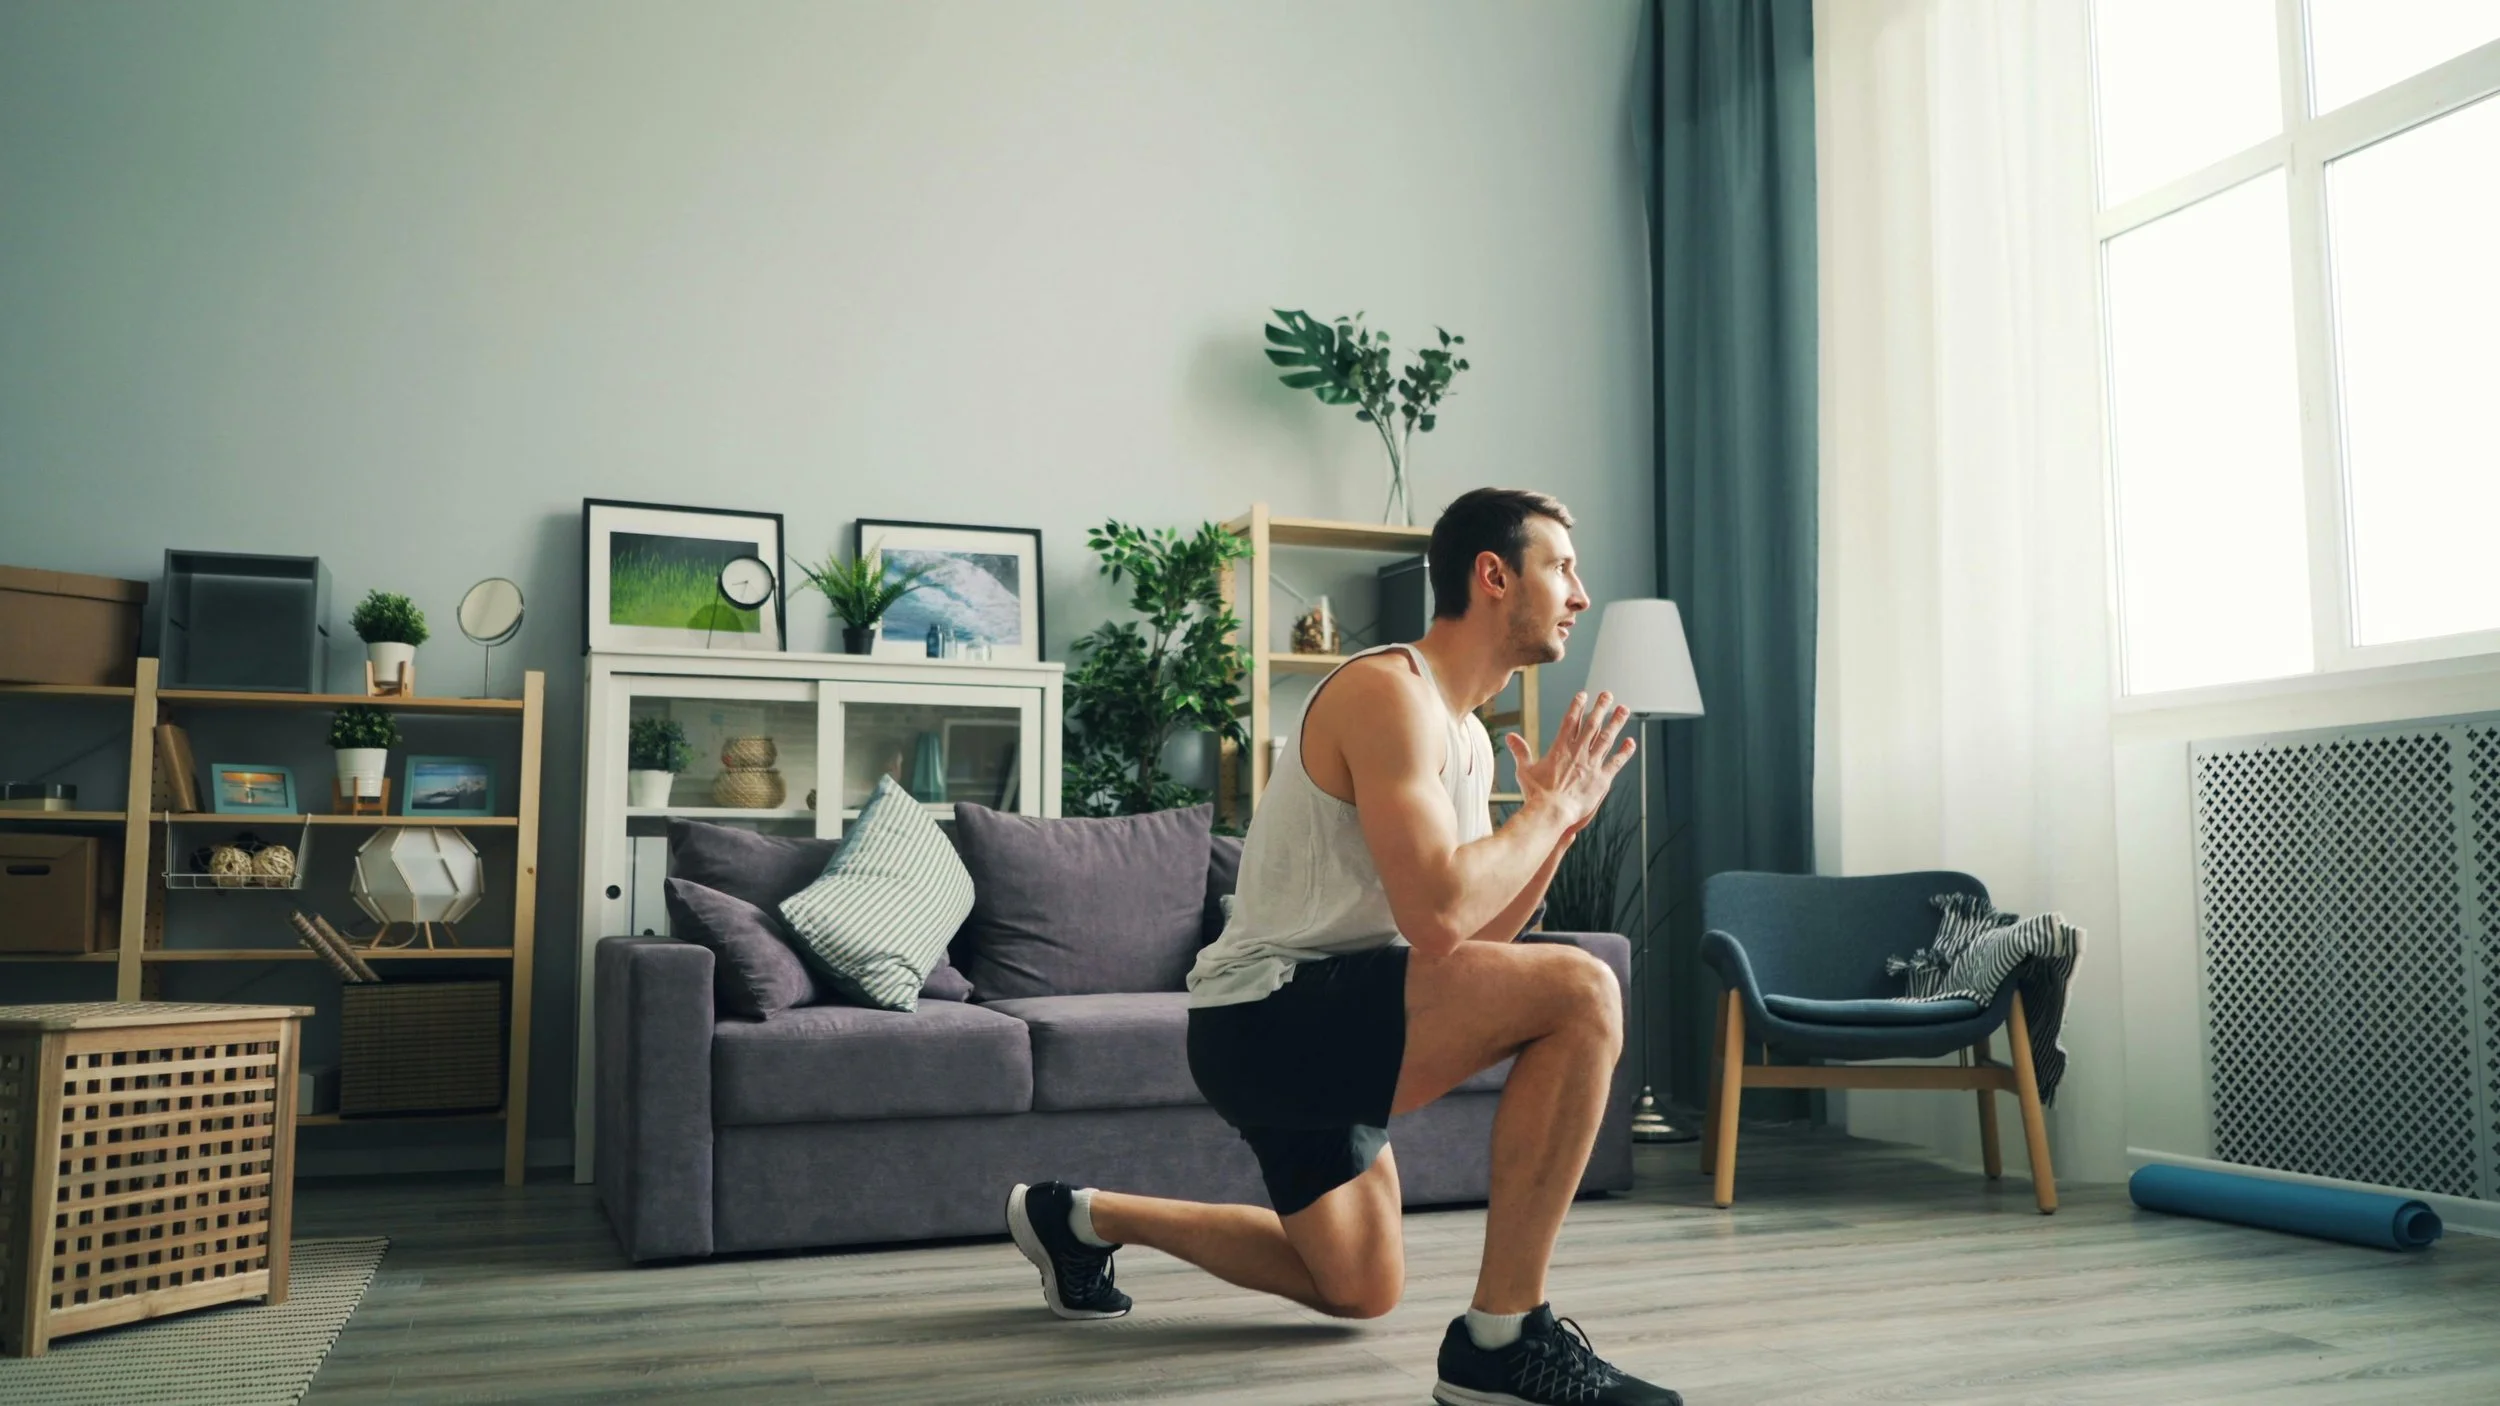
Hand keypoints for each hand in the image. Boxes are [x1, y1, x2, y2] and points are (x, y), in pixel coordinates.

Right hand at [1504, 691, 1634, 834]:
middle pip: (1592, 724)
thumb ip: (1520, 751)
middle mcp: (1578, 752)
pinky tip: (1631, 742)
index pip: (1570, 721)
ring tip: (1624, 709)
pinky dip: (1624, 752)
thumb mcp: (1525, 770)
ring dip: (1616, 723)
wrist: (1551, 812)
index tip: (1583, 695)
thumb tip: (1509, 737)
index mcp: (1560, 748)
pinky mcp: (1602, 779)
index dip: (1577, 706)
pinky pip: (1616, 762)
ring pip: (1607, 739)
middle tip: (1607, 695)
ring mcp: (1592, 764)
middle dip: (1600, 708)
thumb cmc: (1536, 794)